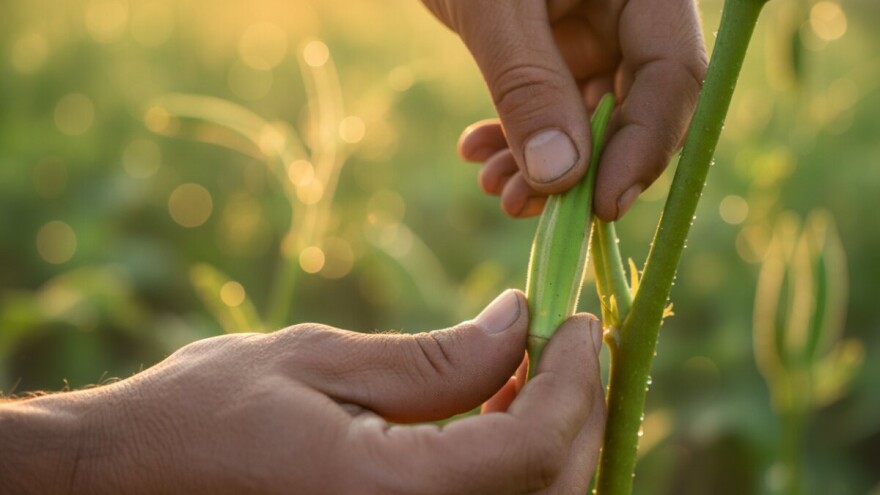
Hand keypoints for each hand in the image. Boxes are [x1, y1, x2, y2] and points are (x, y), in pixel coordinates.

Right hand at [0, 290, 604, 493]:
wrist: (126, 483)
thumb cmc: (199, 415)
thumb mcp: (318, 363)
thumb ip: (433, 359)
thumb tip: (519, 324)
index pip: (533, 449)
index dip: (574, 379)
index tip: (578, 320)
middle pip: (552, 491)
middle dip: (578, 412)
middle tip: (567, 345)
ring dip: (555, 446)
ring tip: (532, 377)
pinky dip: (516, 474)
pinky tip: (495, 422)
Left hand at [423, 0, 706, 218]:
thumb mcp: (494, 7)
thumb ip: (528, 84)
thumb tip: (561, 178)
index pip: (674, 73)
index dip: (644, 147)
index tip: (600, 205)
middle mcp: (630, 15)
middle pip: (636, 108)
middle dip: (581, 168)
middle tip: (527, 207)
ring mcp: (595, 34)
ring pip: (588, 120)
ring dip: (541, 165)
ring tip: (493, 187)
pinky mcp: (557, 51)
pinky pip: (551, 108)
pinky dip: (517, 138)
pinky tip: (477, 153)